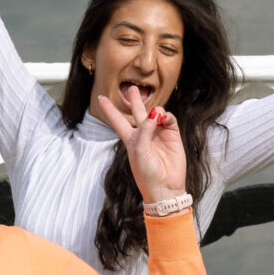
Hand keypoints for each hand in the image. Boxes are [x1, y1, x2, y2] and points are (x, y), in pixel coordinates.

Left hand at [101, 87, 186, 204]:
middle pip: (137, 112)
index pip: (117, 120)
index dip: (109, 109)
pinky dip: (167, 116)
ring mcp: (159, 133)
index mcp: (130, 139)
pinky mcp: (172, 135)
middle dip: (135, 100)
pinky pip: (169, 119)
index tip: (100, 98)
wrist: (164, 187)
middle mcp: (144, 134)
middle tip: (132, 88)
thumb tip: (156, 113)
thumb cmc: (146, 172)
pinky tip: (164, 118)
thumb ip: (145, 130)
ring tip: (156, 115)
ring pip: (155, 113)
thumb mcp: (139, 151)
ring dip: (155, 110)